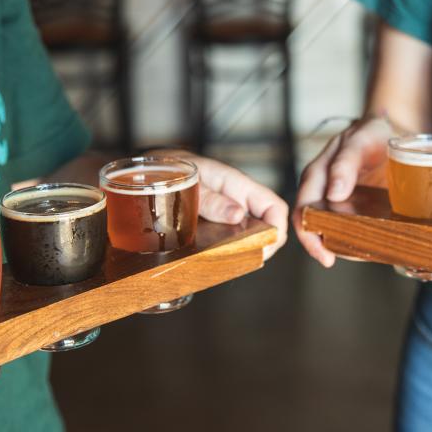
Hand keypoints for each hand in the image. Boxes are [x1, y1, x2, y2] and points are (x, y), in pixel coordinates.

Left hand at [148, 150, 288, 258]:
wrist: (154, 169)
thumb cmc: (173, 169)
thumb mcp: (189, 181)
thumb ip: (211, 198)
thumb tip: (238, 214)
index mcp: (238, 185)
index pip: (275, 207)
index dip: (277, 230)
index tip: (263, 249)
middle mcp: (238, 200)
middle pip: (266, 226)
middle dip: (261, 246)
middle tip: (241, 261)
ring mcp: (227, 213)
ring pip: (249, 235)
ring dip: (243, 251)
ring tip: (226, 262)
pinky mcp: (215, 223)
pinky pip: (230, 239)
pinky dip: (227, 251)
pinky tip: (213, 259)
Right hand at [292, 116, 393, 266]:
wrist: (395, 133)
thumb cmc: (373, 133)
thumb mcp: (361, 138)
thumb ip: (345, 162)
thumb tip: (333, 194)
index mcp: (317, 174)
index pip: (304, 208)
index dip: (308, 233)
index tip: (323, 253)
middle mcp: (324, 191)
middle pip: (315, 225)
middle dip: (323, 245)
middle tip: (336, 259)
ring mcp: (340, 203)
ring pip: (334, 231)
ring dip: (346, 245)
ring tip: (364, 253)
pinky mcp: (358, 210)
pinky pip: (354, 230)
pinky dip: (361, 241)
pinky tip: (374, 247)